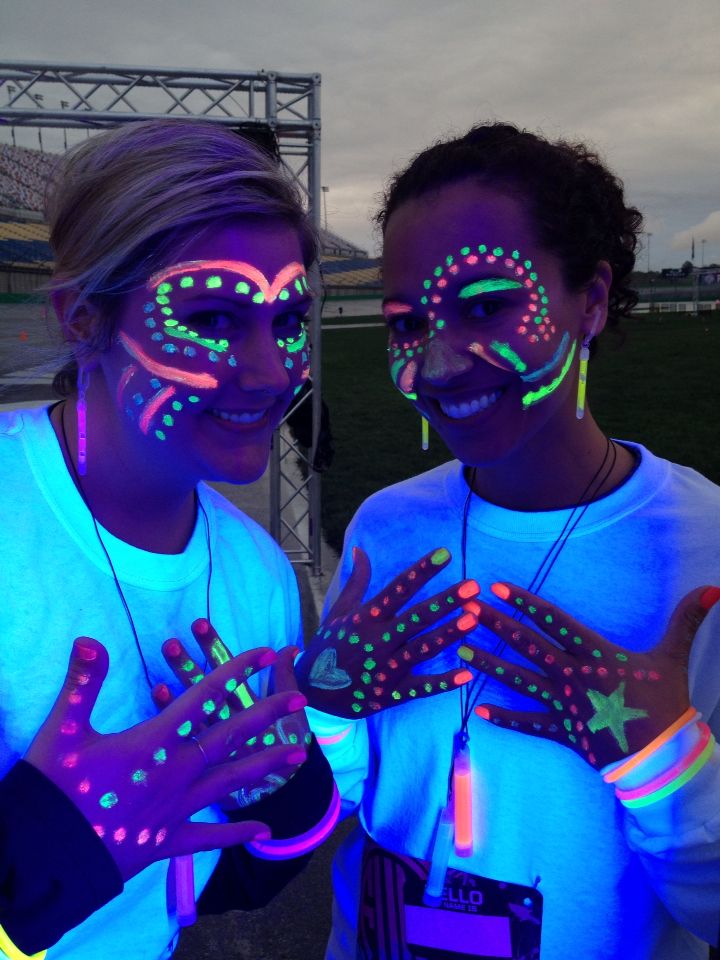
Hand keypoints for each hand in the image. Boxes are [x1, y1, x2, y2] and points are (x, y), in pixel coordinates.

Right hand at [25, 637, 307, 881]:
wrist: (48, 857)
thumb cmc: (55, 791)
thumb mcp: (64, 732)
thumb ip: (83, 683)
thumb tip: (90, 639)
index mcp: (155, 742)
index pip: (203, 698)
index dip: (234, 672)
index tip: (264, 653)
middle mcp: (176, 773)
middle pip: (230, 738)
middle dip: (267, 716)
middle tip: (301, 701)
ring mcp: (176, 809)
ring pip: (230, 783)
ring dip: (264, 767)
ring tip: (298, 755)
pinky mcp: (167, 840)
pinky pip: (209, 836)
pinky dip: (235, 832)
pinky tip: (263, 830)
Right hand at [296, 546, 479, 717]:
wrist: (312, 694)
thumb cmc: (329, 647)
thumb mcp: (338, 612)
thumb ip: (356, 581)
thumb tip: (361, 549)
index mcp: (365, 618)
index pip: (397, 589)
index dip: (421, 571)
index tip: (445, 554)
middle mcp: (377, 641)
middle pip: (416, 618)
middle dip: (445, 601)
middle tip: (473, 586)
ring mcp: (385, 669)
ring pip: (422, 649)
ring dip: (448, 634)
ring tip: (473, 618)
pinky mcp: (391, 693)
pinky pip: (420, 688)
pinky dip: (443, 683)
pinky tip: (467, 673)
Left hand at [458, 582, 719, 768]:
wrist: (664, 758)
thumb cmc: (666, 704)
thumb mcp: (673, 657)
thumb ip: (686, 620)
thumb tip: (714, 588)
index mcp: (595, 653)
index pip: (553, 620)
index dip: (524, 602)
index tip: (497, 587)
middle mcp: (573, 675)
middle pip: (527, 646)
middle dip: (495, 625)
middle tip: (465, 610)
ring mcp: (564, 705)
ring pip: (519, 681)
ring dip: (489, 666)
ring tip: (460, 651)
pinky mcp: (563, 732)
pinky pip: (529, 725)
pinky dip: (505, 718)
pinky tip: (479, 711)